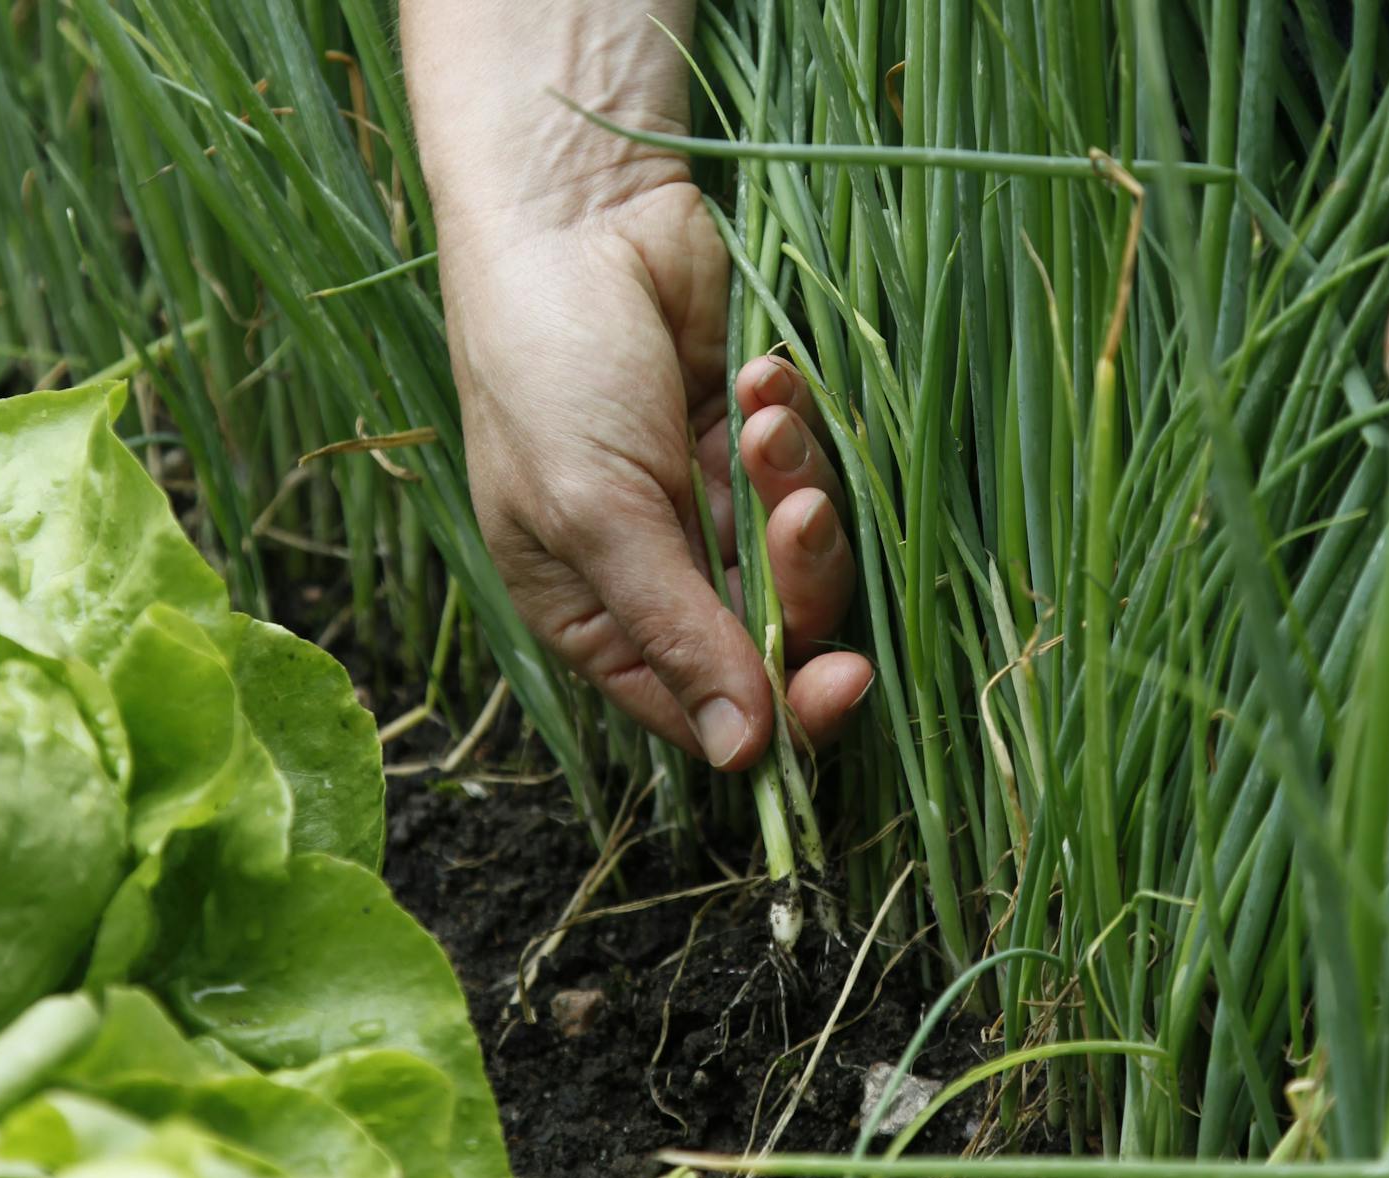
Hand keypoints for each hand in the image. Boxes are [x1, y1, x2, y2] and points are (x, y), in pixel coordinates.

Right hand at [403, 2, 871, 770]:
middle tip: (799, 517)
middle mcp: (660, 574)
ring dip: (798, 488)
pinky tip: (759, 372)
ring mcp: (712, 505)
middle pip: (774, 637)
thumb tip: (741, 754)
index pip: (704, 708)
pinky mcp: (756, 438)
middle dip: (800, 582)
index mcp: (598, 617)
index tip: (840, 682)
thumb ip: (674, 632)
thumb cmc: (548, 366)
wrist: (575, 211)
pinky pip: (813, 468)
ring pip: (806, 554)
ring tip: (762, 421)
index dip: (777, 710)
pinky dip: (795, 425)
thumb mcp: (594, 513)